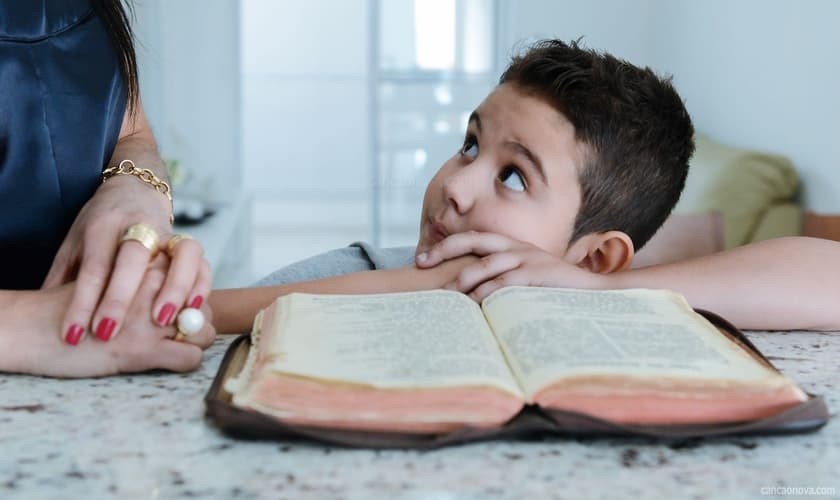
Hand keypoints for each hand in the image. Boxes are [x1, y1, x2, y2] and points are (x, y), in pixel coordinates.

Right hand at [16, 261, 214, 377]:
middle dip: (198, 323)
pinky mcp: (141, 349)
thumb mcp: (111, 275)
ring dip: (195, 343)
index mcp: (146, 262)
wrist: (30, 325)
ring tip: (174, 347)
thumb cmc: (70, 302)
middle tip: (179, 332)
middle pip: (204, 306)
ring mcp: (149, 319)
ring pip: (204, 331)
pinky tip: (167, 361)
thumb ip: (141, 279)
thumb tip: (176, 296)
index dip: (193, 299)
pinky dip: (186, 362)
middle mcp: (153, 286)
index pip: (196, 275)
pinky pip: (189, 357)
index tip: (182, 311)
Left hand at [42, 177, 210, 342]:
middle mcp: (138, 225)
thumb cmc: (100, 226)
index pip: (92, 266)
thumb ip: (62, 278)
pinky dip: (201, 285)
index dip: (82, 303)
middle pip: (132, 258)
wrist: (135, 190)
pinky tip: (193, 308)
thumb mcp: (73, 244)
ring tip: (162, 321)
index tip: (72, 335)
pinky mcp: (188, 243)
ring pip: (179, 254)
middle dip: (119, 298)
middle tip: (107, 334)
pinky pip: (202, 262)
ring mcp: (168, 232)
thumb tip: (44, 318)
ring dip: (174, 289)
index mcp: (102, 226)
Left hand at [416, 231, 606, 301]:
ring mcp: (528, 259)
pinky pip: (506, 282)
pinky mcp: (538, 274)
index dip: (445, 246)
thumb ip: (502, 280)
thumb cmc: (555, 288)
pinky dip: (488, 293)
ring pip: (486, 265)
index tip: (422, 259)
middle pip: (474, 242)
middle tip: (421, 266)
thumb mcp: (527, 279)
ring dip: (463, 279)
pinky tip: (474, 304)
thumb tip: (471, 298)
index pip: (473, 239)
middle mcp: (517, 247)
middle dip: (444, 252)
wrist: (594, 291)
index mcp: (512, 246)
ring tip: (446, 293)